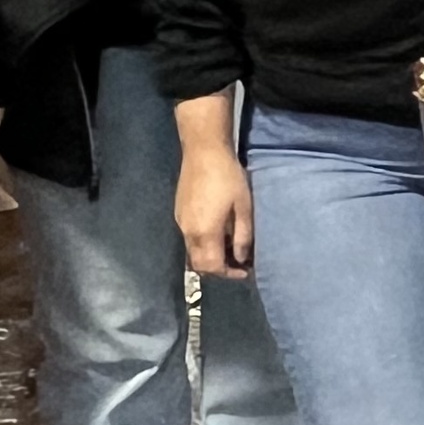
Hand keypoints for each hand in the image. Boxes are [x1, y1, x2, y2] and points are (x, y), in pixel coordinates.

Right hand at [177, 139, 256, 279]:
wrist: (203, 151)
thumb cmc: (227, 177)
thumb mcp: (243, 206)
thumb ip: (242, 236)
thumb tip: (242, 258)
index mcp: (204, 232)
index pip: (212, 267)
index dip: (228, 274)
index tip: (244, 271)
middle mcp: (188, 232)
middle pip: (199, 264)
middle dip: (218, 269)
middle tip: (237, 264)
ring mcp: (180, 222)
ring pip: (192, 252)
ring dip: (210, 257)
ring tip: (229, 249)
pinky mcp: (178, 213)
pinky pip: (189, 239)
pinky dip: (203, 245)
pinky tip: (217, 234)